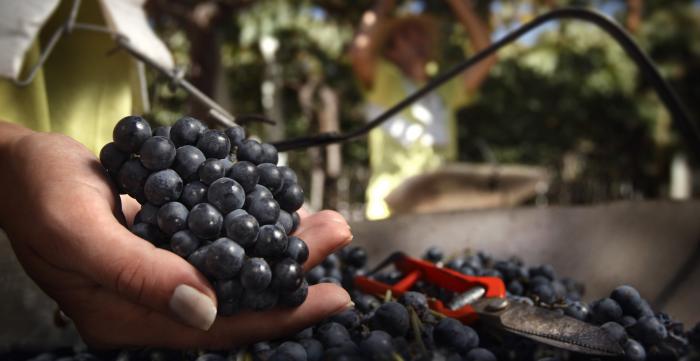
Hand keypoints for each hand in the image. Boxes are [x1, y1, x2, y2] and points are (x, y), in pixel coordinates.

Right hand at [0, 126, 352, 348]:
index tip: (332, 295)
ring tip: (323, 223)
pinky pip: (221, 244)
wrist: (17, 165)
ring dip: (280, 246)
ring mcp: (161, 273)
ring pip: (236, 270)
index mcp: (128, 317)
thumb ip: (138, 274)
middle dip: (293, 271)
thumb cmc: (36, 192)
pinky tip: (280, 211)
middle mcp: (152, 302)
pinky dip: (253, 229)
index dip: (281, 315)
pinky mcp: (166, 244)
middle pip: (239, 298)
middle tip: (336, 236)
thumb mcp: (78, 231)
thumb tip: (204, 310)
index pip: (220, 328)